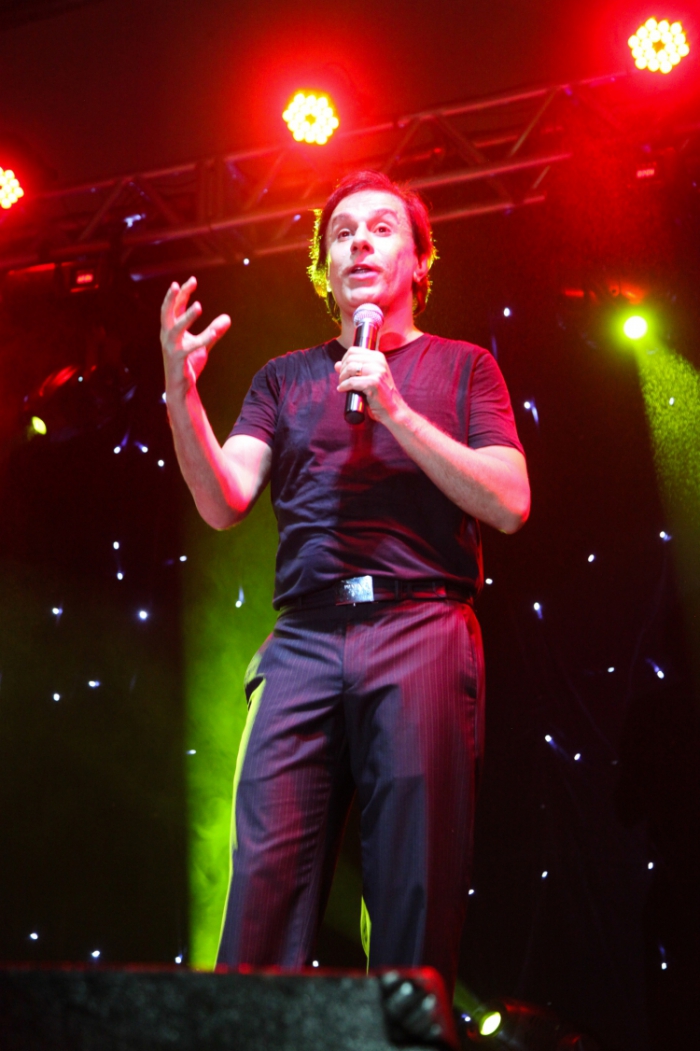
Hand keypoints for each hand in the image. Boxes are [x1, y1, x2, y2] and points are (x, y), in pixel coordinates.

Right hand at [160, 276, 230, 394]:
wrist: (182, 388)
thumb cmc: (189, 364)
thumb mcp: (203, 345)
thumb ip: (213, 331)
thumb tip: (228, 318)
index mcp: (171, 330)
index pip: (174, 307)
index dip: (182, 293)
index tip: (192, 280)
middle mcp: (167, 336)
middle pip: (167, 313)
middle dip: (172, 298)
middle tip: (178, 284)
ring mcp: (170, 348)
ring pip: (175, 328)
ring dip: (187, 316)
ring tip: (199, 306)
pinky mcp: (177, 359)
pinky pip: (190, 347)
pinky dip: (203, 339)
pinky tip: (214, 333)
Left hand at [335, 346, 403, 423]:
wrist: (393, 409)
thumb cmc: (379, 395)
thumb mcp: (367, 378)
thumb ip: (353, 369)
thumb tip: (337, 364)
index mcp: (378, 357)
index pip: (353, 350)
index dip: (344, 360)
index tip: (343, 371)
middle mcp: (379, 361)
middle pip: (350, 359)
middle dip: (342, 370)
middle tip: (342, 380)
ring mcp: (378, 371)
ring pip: (350, 368)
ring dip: (342, 378)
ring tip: (342, 385)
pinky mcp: (374, 383)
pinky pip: (352, 381)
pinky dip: (344, 386)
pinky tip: (342, 390)